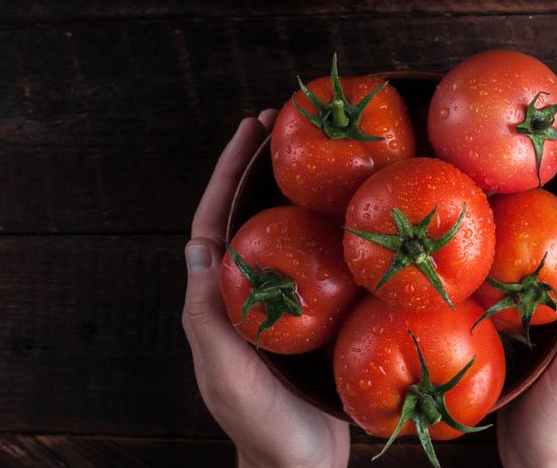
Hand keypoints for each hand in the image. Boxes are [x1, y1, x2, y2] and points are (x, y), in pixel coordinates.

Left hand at [182, 110, 349, 467]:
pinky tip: (359, 215)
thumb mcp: (225, 371)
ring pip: (288, 235)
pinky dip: (334, 232)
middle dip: (265, 168)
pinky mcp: (317, 316)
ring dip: (300, 192)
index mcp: (220, 299)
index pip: (216, 222)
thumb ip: (207, 315)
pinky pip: (322, 264)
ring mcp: (284, 302)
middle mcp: (249, 292)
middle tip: (289, 123)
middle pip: (253, 216)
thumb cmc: (260, 423)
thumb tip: (197, 246)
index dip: (229, 173)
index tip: (250, 130)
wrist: (301, 463)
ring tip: (326, 154)